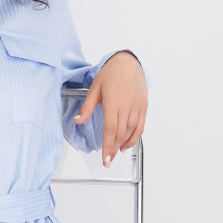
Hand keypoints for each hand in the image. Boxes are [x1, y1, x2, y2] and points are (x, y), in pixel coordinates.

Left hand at [72, 51, 147, 166]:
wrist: (128, 62)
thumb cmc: (110, 74)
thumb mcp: (94, 89)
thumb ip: (87, 108)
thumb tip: (78, 121)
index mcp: (113, 102)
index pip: (110, 129)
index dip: (107, 146)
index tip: (105, 159)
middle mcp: (127, 105)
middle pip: (120, 133)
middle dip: (113, 149)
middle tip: (108, 160)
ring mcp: (137, 106)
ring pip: (131, 131)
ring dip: (124, 144)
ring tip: (116, 152)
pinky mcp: (143, 106)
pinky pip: (140, 126)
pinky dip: (135, 137)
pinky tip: (127, 143)